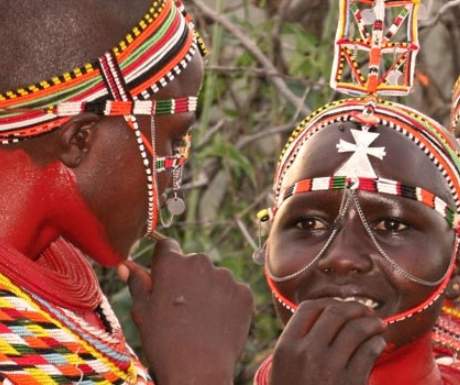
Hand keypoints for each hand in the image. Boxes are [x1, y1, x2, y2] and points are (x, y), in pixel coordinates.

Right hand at [118, 239, 253, 384]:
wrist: (198, 371)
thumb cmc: (163, 342)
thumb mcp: (143, 311)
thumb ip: (137, 282)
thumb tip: (125, 264)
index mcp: (172, 263)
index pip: (167, 246)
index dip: (164, 261)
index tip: (165, 278)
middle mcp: (200, 262)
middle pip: (193, 262)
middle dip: (188, 277)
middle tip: (183, 306)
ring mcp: (225, 276)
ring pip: (214, 276)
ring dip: (209, 289)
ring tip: (201, 318)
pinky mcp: (244, 292)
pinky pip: (233, 290)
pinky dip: (227, 302)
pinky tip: (218, 322)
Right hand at [270, 299, 386, 384]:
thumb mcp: (284, 365)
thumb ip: (299, 338)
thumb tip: (327, 311)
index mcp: (287, 346)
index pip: (309, 307)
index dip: (327, 302)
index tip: (338, 306)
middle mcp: (307, 353)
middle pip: (334, 313)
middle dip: (354, 308)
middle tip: (365, 310)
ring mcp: (329, 368)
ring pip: (356, 329)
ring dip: (371, 322)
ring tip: (378, 324)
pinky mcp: (351, 383)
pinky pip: (368, 351)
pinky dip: (377, 343)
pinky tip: (378, 343)